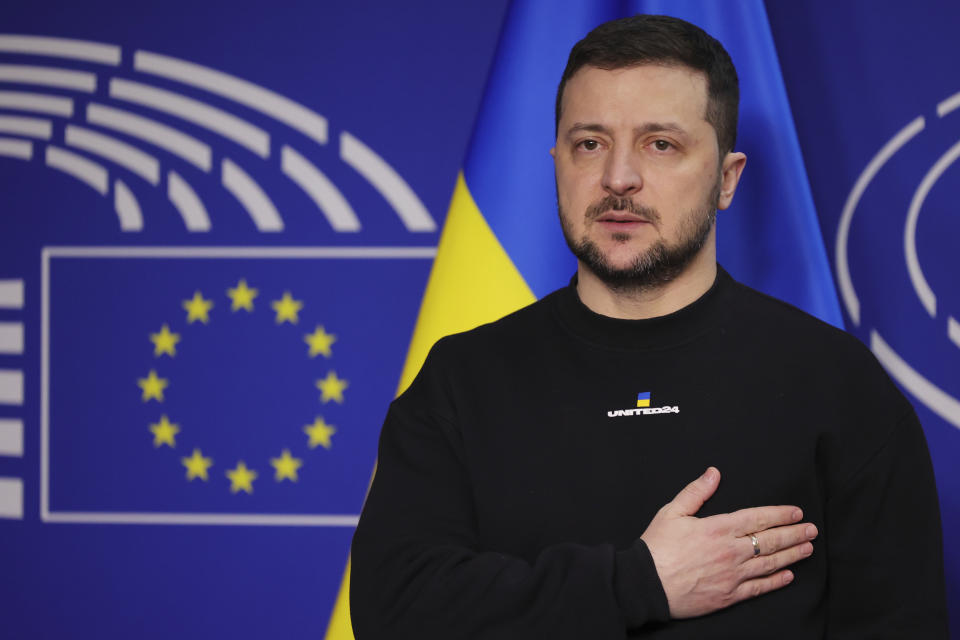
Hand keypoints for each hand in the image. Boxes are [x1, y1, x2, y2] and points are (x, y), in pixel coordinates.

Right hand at [640, 467, 816, 618]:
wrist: (646, 584)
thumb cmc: (656, 547)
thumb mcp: (671, 512)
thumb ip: (695, 492)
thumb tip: (713, 473)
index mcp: (718, 528)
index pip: (757, 518)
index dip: (779, 514)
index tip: (796, 512)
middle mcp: (730, 551)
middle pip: (770, 540)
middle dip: (794, 534)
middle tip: (811, 530)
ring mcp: (732, 575)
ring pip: (770, 563)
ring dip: (791, 555)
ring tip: (807, 549)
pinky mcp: (729, 595)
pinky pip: (759, 588)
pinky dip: (775, 581)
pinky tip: (788, 576)